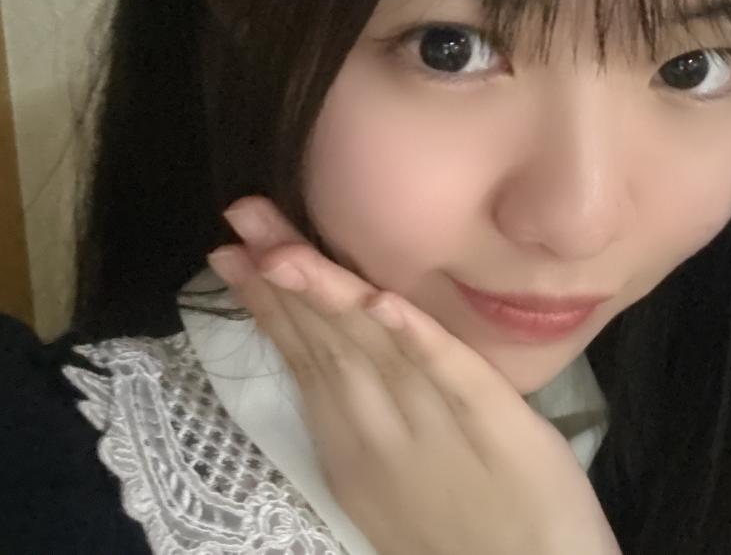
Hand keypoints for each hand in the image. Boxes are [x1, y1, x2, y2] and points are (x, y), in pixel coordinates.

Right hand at [208, 196, 621, 554]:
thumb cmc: (453, 520)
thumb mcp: (379, 469)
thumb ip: (354, 402)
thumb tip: (322, 340)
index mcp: (353, 434)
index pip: (302, 354)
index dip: (265, 301)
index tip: (230, 250)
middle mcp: (380, 427)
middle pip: (326, 340)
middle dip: (282, 276)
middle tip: (242, 217)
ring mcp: (434, 425)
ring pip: (374, 352)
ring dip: (330, 298)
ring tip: (287, 253)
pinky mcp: (494, 425)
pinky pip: (451, 376)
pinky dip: (416, 341)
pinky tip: (385, 306)